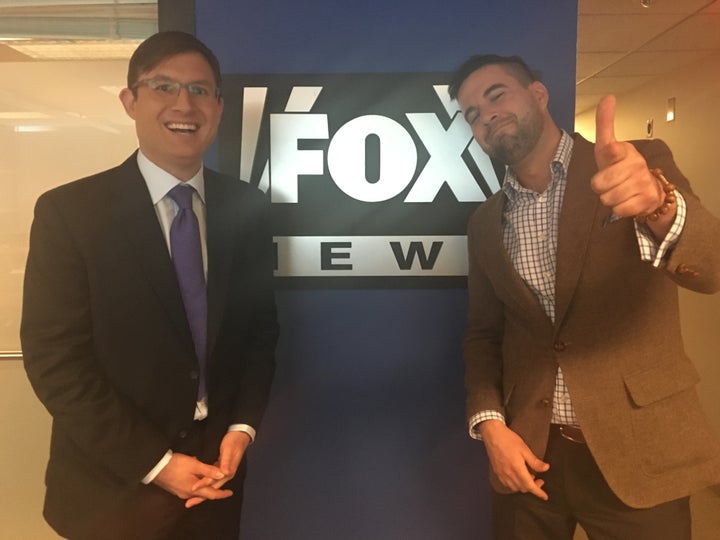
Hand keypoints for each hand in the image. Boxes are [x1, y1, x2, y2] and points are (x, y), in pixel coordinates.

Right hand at [152, 453, 230, 504]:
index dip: (222, 494)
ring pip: (197, 491)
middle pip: (204, 494)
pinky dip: (197, 484)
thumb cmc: (176, 464)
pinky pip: (190, 488)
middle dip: (214, 490)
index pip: (212, 494)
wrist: (155, 467)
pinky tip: (197, 477)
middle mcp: (187, 494)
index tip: (230, 493)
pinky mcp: (175, 489)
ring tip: (212, 480)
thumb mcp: (194, 465)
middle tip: (223, 486)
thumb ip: (209, 470)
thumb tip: (223, 475)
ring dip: (205, 486)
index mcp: (193, 489)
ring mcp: (180, 492)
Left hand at [185, 431, 250, 507]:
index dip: (203, 485)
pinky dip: (204, 482)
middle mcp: (225, 474)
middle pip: (212, 487)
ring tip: (190, 497)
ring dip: (201, 491)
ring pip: (211, 484)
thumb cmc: (234, 442)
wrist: (239, 435)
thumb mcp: (229, 450)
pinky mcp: (220, 468)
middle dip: (201, 496)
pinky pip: (211, 478)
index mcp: (228, 472)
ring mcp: (223, 472)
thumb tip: (224, 473)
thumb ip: (226, 461)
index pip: (214, 481)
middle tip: (188, 503)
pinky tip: (197, 484)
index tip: (193, 489)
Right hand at [480, 420, 549, 499]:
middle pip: (523, 489)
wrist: (493, 435)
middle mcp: (508, 474)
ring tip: (528, 476)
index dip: (538, 492)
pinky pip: (507, 484)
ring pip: (515, 488)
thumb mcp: (525, 449)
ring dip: (523, 486)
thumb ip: (535, 461)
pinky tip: (517, 476)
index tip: (544, 496)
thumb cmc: (509, 440)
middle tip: (539, 479)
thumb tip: (545, 468)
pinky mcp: (497, 472)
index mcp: (517, 469)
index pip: (530, 486)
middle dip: (532, 487)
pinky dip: (514, 484)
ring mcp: (501, 474)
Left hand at [591, 95, 673, 233]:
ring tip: (619, 191)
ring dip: (609, 198)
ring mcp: (643, 181)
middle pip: (599, 184)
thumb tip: (608, 97)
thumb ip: (605, 125)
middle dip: (600, 187)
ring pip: (607, 199)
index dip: (610, 152)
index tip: (611, 148)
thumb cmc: (621, 167)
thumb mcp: (608, 148)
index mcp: (623, 151)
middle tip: (610, 182)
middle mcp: (635, 164)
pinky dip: (619, 209)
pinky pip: (619, 210)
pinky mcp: (647, 199)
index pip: (612, 149)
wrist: (650, 189)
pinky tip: (627, 200)